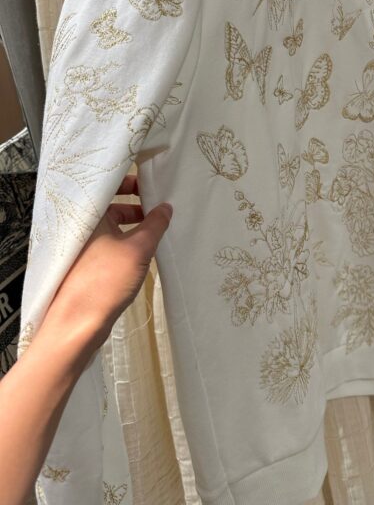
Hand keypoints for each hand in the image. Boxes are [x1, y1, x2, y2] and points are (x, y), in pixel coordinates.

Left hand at [44, 173, 172, 350]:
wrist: (77, 324)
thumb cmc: (105, 280)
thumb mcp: (138, 248)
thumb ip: (155, 224)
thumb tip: (166, 207)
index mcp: (89, 214)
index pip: (109, 185)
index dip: (130, 180)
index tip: (151, 182)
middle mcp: (81, 225)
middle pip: (110, 204)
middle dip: (135, 203)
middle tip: (157, 205)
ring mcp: (82, 245)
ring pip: (110, 225)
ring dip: (132, 224)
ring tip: (155, 229)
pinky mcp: (85, 264)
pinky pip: (108, 242)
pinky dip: (124, 240)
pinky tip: (141, 249)